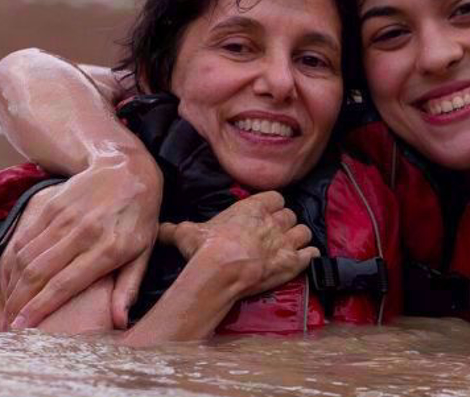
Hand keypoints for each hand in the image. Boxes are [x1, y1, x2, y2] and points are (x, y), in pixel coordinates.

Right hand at [0, 152, 161, 329]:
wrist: (126, 168)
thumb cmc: (139, 217)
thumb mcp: (144, 252)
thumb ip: (128, 288)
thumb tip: (118, 323)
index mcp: (107, 249)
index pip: (65, 284)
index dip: (40, 307)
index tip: (22, 326)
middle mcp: (82, 233)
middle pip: (39, 272)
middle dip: (20, 301)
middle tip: (9, 323)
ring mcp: (63, 218)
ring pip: (28, 256)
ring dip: (14, 284)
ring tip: (9, 305)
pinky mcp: (50, 206)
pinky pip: (26, 238)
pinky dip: (15, 261)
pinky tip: (12, 278)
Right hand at [160, 191, 315, 298]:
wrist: (221, 271)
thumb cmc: (205, 247)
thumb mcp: (186, 233)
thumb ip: (175, 230)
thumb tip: (159, 229)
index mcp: (252, 208)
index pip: (275, 198)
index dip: (272, 206)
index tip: (265, 214)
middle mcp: (273, 221)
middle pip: (290, 215)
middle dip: (284, 224)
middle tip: (274, 234)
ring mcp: (285, 241)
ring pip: (303, 232)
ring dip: (298, 238)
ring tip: (289, 246)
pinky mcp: (293, 262)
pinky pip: (310, 253)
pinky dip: (308, 256)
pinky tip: (302, 259)